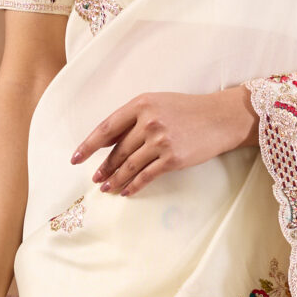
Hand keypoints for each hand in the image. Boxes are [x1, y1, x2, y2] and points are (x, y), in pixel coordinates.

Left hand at [72, 85, 258, 197]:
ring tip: (106, 188)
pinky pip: (146, 176)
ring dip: (115, 179)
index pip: (107, 128)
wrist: (220, 118)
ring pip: (129, 165)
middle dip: (104, 167)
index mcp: (141, 104)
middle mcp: (149, 121)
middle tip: (95, 178)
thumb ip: (134, 118)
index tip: (76, 158)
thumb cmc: (188, 110)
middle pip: (118, 150)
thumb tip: (107, 141)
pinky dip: (134, 185)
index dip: (89, 145)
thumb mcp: (158, 104)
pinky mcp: (173, 158)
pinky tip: (126, 191)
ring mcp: (161, 141)